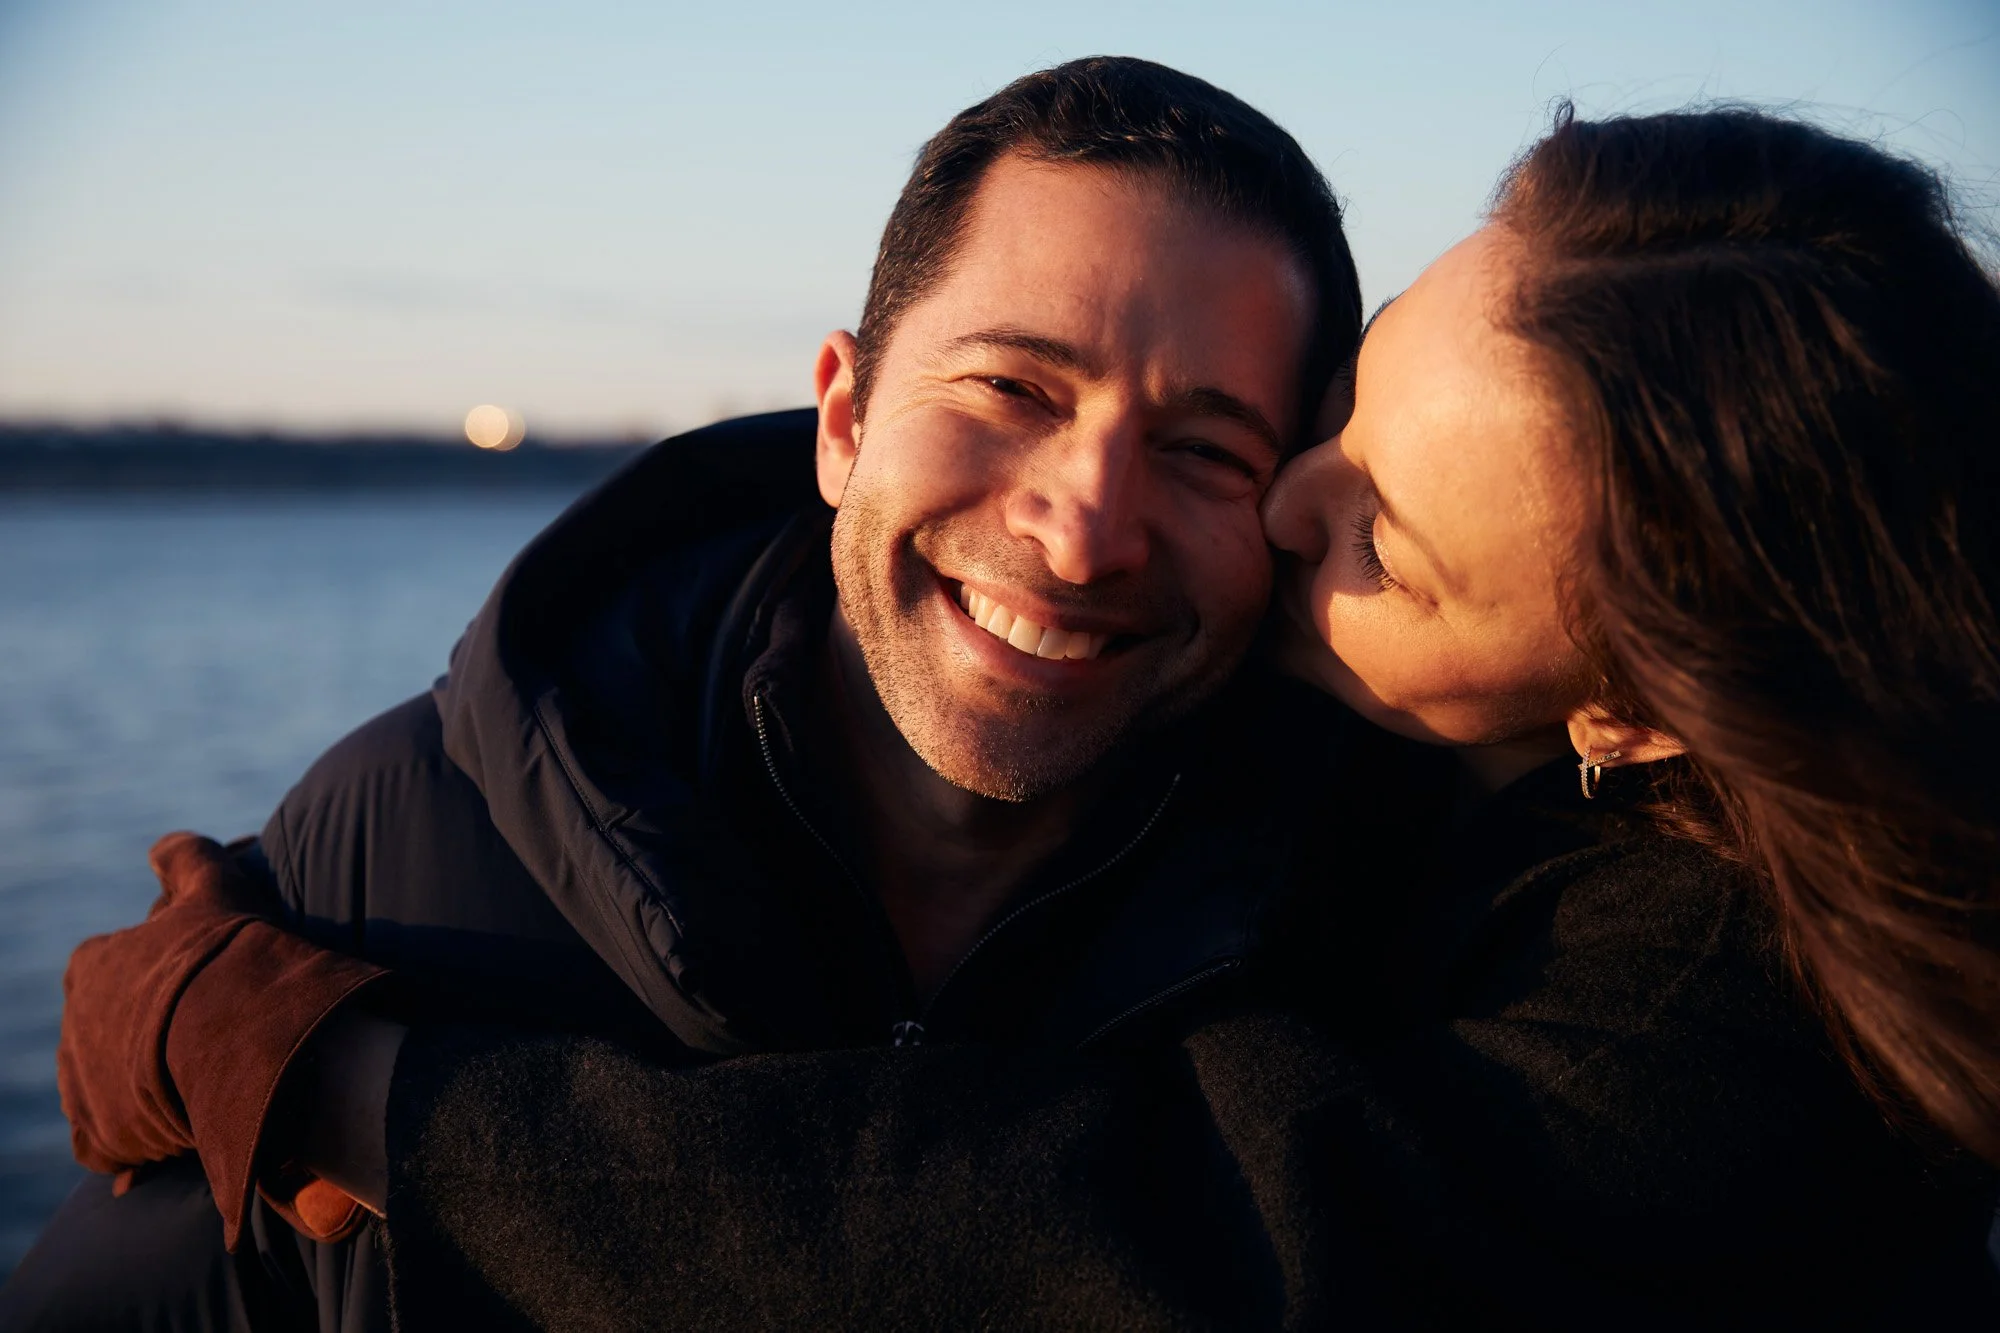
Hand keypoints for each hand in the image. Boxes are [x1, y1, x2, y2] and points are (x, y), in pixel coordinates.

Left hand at [57, 832, 387, 1248]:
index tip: (199, 983)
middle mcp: (72, 1024)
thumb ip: (186, 858)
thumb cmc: (228, 957)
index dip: (158, 974)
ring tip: (195, 1084)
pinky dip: (126, 1139)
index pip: (111, 966)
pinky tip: (169, 1130)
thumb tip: (160, 846)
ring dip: (134, 1085)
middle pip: (107, 1028)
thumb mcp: (216, 887)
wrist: (241, 1036)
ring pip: (100, 1084)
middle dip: (145, 1033)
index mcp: (91, 965)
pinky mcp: (100, 1136)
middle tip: (206, 1035)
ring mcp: (82, 1085)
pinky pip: (102, 1142)